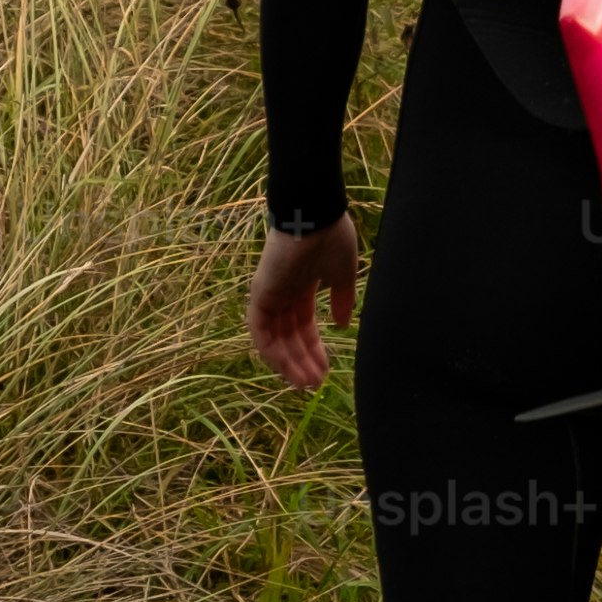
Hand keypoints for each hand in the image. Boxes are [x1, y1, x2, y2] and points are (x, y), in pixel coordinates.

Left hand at [248, 221, 361, 391]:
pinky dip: (273, 353)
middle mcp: (282, 294)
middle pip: (289, 336)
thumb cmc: (332, 239)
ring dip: (289, 363)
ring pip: (275, 339)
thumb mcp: (342, 276)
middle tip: (315, 384)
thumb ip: (341, 301)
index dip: (314, 349)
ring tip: (307, 383)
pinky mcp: (259, 295)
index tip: (326, 370)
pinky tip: (289, 369)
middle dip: (302, 361)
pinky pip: (261, 332)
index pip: (304, 325)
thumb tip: (342, 325)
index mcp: (302, 287)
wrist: (315, 217)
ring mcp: (269, 295)